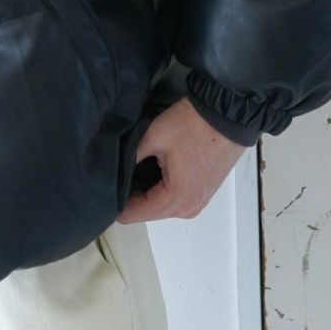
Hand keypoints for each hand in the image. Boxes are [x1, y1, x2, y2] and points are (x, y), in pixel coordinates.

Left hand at [116, 96, 247, 222]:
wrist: (227, 115)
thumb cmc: (192, 125)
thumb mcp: (153, 137)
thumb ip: (130, 157)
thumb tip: (114, 170)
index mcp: (175, 199)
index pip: (133, 214)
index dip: (115, 201)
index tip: (103, 186)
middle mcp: (188, 209)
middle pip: (147, 212)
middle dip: (130, 196)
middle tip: (117, 171)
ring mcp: (198, 202)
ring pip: (160, 206)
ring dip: (146, 192)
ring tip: (133, 167)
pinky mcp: (203, 193)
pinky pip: (175, 199)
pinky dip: (161, 188)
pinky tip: (151, 168)